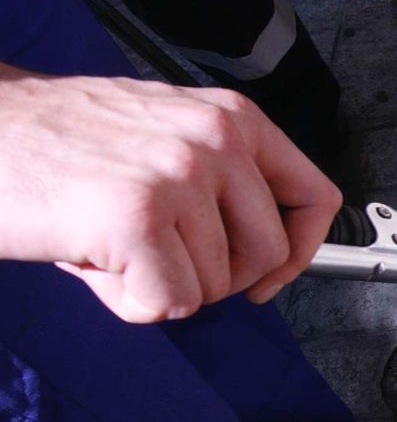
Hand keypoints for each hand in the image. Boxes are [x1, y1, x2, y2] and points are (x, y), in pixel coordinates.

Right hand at [0, 65, 341, 322]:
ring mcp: (180, 176)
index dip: (299, 250)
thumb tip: (268, 259)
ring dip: (160, 285)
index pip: (316, 195)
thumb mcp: (160, 139)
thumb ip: (221, 186)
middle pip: (267, 254)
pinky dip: (130, 302)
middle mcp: (216, 139)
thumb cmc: (55, 143)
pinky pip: (170, 303)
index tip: (270, 274)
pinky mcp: (139, 217)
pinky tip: (95, 263)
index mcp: (231, 117)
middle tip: (158, 256)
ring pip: (215, 285)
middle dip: (217, 277)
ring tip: (110, 242)